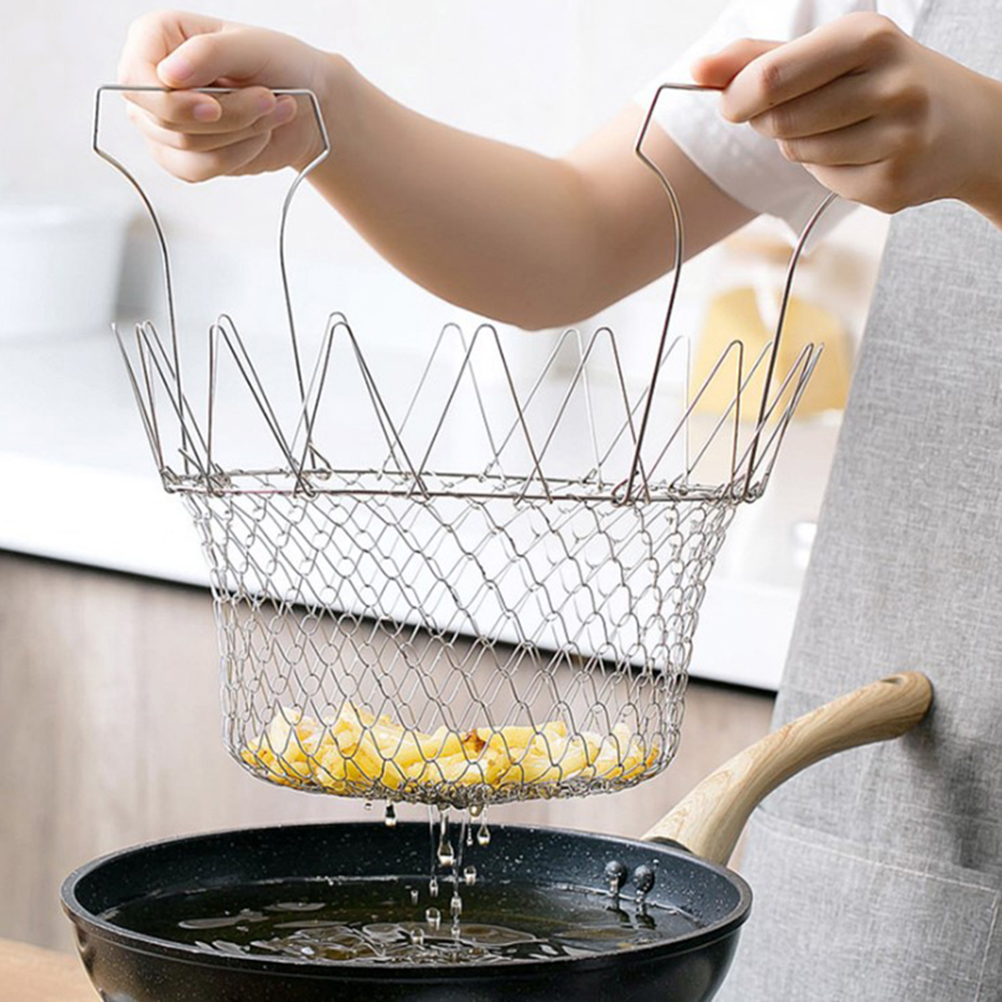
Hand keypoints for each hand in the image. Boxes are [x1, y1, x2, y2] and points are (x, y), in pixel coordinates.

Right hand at [117, 10, 334, 180]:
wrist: (306, 104)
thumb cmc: (280, 63)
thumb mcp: (252, 46)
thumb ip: (209, 53)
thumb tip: (169, 74)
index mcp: (156, 37)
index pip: (136, 79)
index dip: (172, 102)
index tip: (214, 107)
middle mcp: (152, 80)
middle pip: (166, 120)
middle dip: (227, 117)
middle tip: (267, 99)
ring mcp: (163, 121)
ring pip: (185, 148)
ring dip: (239, 135)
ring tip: (271, 111)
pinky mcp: (182, 155)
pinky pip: (197, 171)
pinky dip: (237, 156)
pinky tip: (258, 136)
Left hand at [692, 13, 1001, 221]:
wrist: (967, 126)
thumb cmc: (883, 80)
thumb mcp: (831, 52)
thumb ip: (761, 58)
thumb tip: (698, 69)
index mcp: (868, 37)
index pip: (772, 77)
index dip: (738, 97)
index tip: (732, 104)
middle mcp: (891, 83)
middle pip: (780, 120)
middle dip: (771, 121)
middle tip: (799, 112)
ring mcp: (898, 137)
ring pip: (799, 153)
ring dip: (802, 146)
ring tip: (842, 128)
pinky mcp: (894, 184)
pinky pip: (826, 182)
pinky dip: (828, 172)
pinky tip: (864, 154)